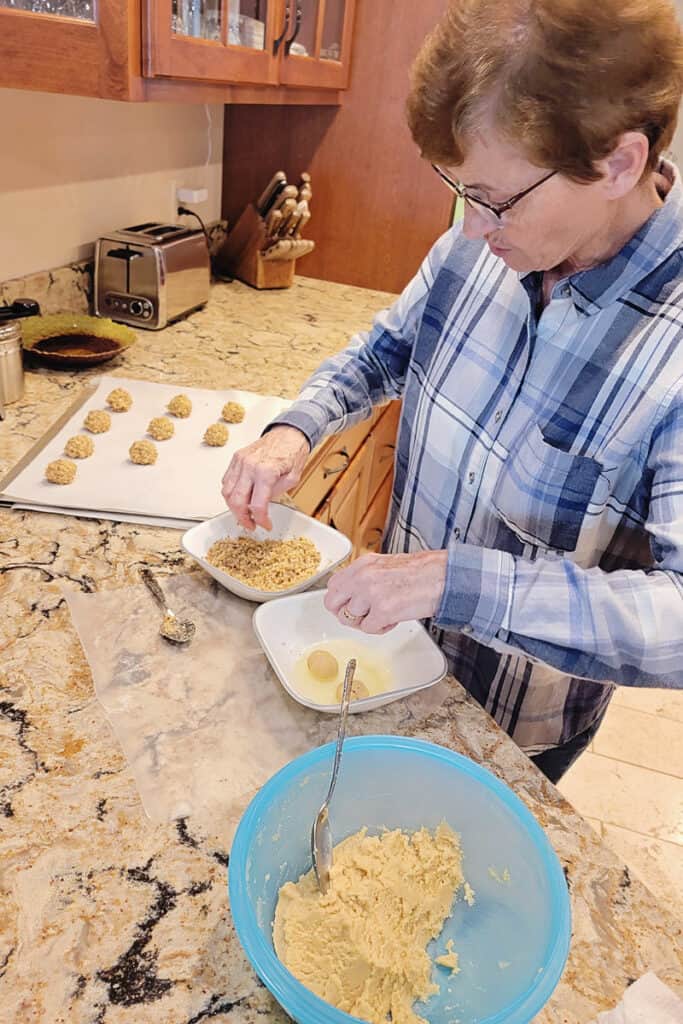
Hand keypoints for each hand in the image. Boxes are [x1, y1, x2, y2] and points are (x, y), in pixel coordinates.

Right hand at [221, 426, 309, 529]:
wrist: (288, 432)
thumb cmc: (292, 451)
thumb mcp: (293, 478)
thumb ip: (276, 493)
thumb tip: (263, 506)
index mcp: (266, 471)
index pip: (257, 505)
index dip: (261, 520)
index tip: (265, 525)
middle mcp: (249, 466)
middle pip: (236, 501)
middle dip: (243, 518)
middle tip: (250, 524)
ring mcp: (240, 461)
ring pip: (227, 492)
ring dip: (234, 507)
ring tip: (244, 513)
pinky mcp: (236, 458)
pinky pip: (226, 480)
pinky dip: (230, 493)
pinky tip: (240, 498)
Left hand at [324, 550, 447, 633]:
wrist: (442, 577)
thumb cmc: (421, 573)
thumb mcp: (385, 566)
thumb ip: (365, 578)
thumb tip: (351, 595)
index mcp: (363, 565)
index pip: (333, 586)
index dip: (340, 600)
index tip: (350, 605)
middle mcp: (363, 577)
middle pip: (333, 604)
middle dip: (346, 614)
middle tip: (362, 616)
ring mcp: (371, 594)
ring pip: (350, 619)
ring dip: (366, 622)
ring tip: (384, 615)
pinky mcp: (383, 610)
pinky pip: (369, 629)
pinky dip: (381, 628)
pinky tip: (393, 619)